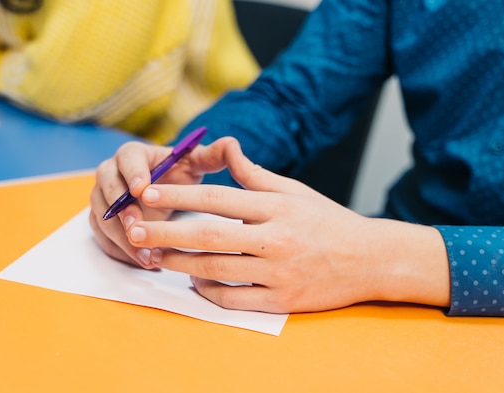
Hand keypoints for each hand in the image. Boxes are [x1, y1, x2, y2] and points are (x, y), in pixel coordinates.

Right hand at [89, 137, 242, 267]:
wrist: (163, 191)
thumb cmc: (178, 174)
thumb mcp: (196, 164)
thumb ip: (212, 155)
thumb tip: (231, 144)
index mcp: (133, 154)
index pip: (127, 159)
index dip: (133, 173)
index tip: (141, 189)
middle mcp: (111, 173)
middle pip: (107, 188)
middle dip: (121, 209)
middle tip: (136, 227)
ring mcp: (103, 198)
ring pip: (103, 217)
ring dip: (121, 236)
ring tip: (145, 254)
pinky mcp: (101, 220)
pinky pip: (103, 237)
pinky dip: (120, 251)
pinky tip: (142, 261)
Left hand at [123, 140, 450, 312]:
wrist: (369, 259)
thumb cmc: (328, 221)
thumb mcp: (294, 191)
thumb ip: (255, 174)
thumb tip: (228, 147)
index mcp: (276, 206)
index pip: (218, 197)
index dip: (179, 194)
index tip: (147, 191)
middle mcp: (275, 238)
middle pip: (209, 236)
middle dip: (166, 233)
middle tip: (134, 230)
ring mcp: (278, 272)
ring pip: (217, 270)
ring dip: (180, 264)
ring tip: (155, 256)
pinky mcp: (282, 300)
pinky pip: (235, 299)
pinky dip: (209, 291)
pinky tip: (193, 281)